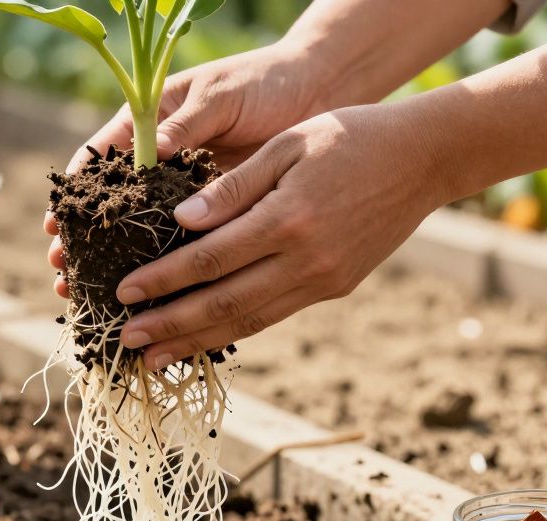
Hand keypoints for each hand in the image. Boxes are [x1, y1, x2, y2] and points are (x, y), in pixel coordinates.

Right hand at [46, 41, 330, 296]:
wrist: (317, 92)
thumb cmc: (264, 81)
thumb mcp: (221, 95)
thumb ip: (189, 123)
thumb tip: (154, 149)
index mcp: (150, 123)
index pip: (100, 160)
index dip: (77, 193)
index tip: (57, 224)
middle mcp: (160, 161)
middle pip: (112, 206)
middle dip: (85, 241)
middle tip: (62, 272)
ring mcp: (186, 191)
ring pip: (142, 233)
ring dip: (117, 265)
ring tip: (88, 294)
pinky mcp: (216, 214)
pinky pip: (185, 245)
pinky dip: (167, 271)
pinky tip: (150, 300)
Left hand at [113, 104, 449, 369]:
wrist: (424, 159)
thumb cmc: (348, 137)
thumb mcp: (285, 145)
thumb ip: (232, 186)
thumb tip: (181, 221)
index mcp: (287, 219)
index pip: (209, 260)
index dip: (162, 280)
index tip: (123, 292)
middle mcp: (305, 260)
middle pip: (223, 303)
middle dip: (170, 325)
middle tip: (126, 342)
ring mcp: (323, 280)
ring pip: (249, 320)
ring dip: (197, 341)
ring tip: (155, 357)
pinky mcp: (334, 288)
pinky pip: (274, 314)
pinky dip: (235, 330)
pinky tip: (204, 338)